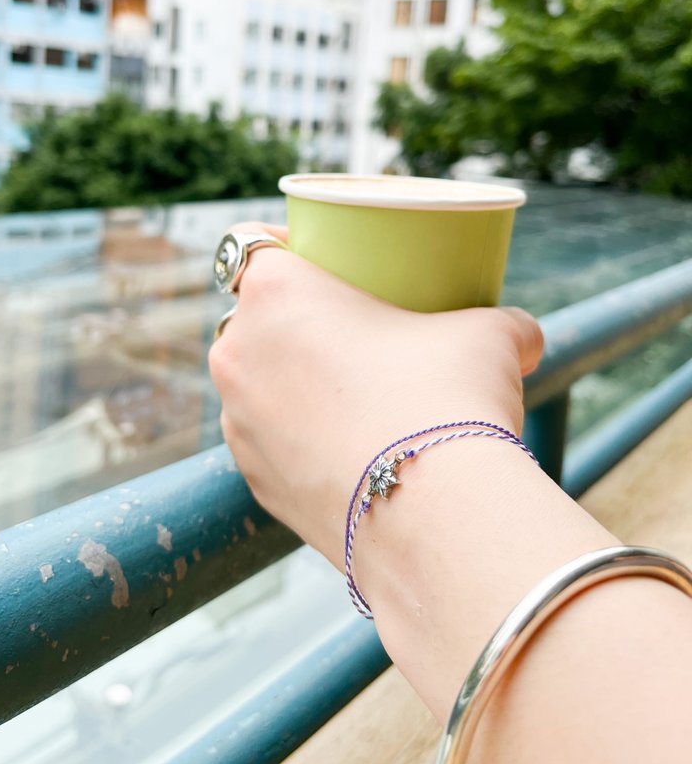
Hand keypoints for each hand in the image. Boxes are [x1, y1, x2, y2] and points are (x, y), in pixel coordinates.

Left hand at [209, 223, 543, 566]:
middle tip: (343, 331)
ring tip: (341, 396)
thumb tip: (526, 338)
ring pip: (252, 381)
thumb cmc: (449, 401)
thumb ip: (502, 324)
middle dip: (287, 318)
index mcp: (277, 293)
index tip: (315, 260)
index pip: (252, 245)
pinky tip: (337, 449)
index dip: (280, 245)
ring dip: (283, 380)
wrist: (431, 518)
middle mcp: (238, 351)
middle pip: (251, 317)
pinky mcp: (251, 477)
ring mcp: (237, 420)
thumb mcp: (489, 338)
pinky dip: (290, 437)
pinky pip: (263, 440)